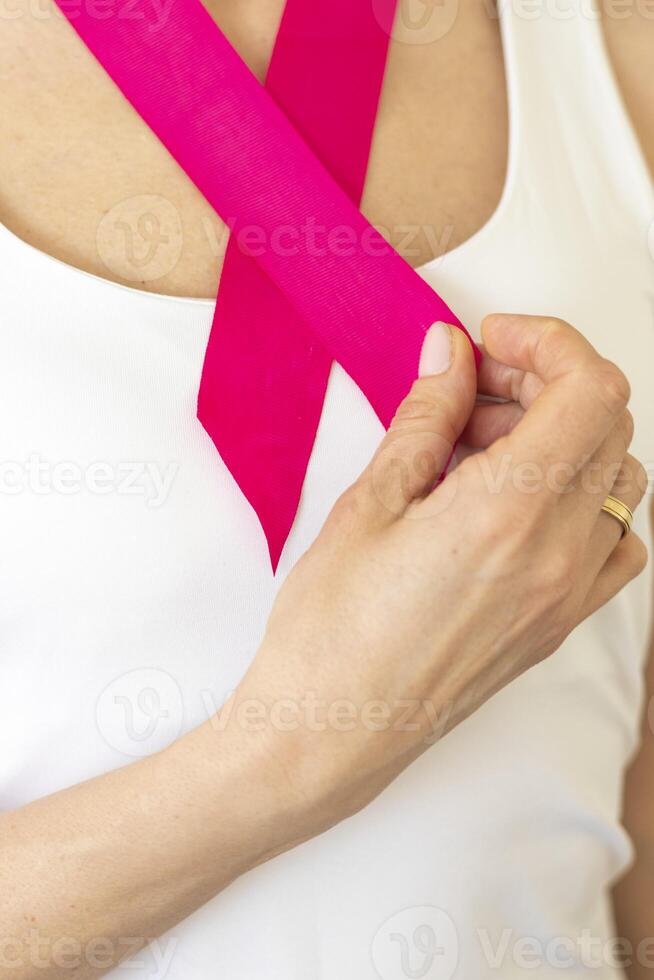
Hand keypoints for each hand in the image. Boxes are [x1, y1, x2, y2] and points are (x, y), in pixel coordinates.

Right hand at [233, 314, 647, 837]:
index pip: (588, 389)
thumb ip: (424, 419)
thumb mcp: (368, 503)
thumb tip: (449, 357)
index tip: (492, 342)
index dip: (548, 343)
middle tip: (474, 389)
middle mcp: (558, 552)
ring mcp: (568, 592)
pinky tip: (516, 503)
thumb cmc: (332, 629)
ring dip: (563, 439)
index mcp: (509, 510)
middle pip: (607, 425)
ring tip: (483, 449)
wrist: (332, 731)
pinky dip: (582, 500)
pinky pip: (613, 543)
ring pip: (616, 479)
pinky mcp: (559, 622)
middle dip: (546, 383)